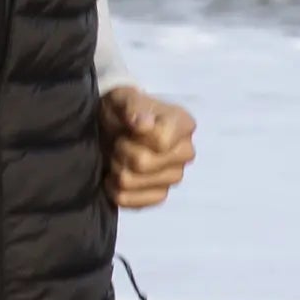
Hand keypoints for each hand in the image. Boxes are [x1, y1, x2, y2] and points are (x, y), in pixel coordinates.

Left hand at [99, 83, 196, 211]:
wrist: (114, 127)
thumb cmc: (123, 111)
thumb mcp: (123, 98)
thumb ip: (133, 106)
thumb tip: (143, 124)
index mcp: (183, 125)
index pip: (161, 142)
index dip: (136, 136)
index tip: (130, 127)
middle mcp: (185, 153)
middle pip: (143, 163)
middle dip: (121, 151)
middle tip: (119, 142)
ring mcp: (173, 177)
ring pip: (131, 181)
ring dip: (116, 168)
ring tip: (118, 156)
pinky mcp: (158, 196)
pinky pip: (129, 200)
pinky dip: (114, 188)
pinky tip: (115, 175)